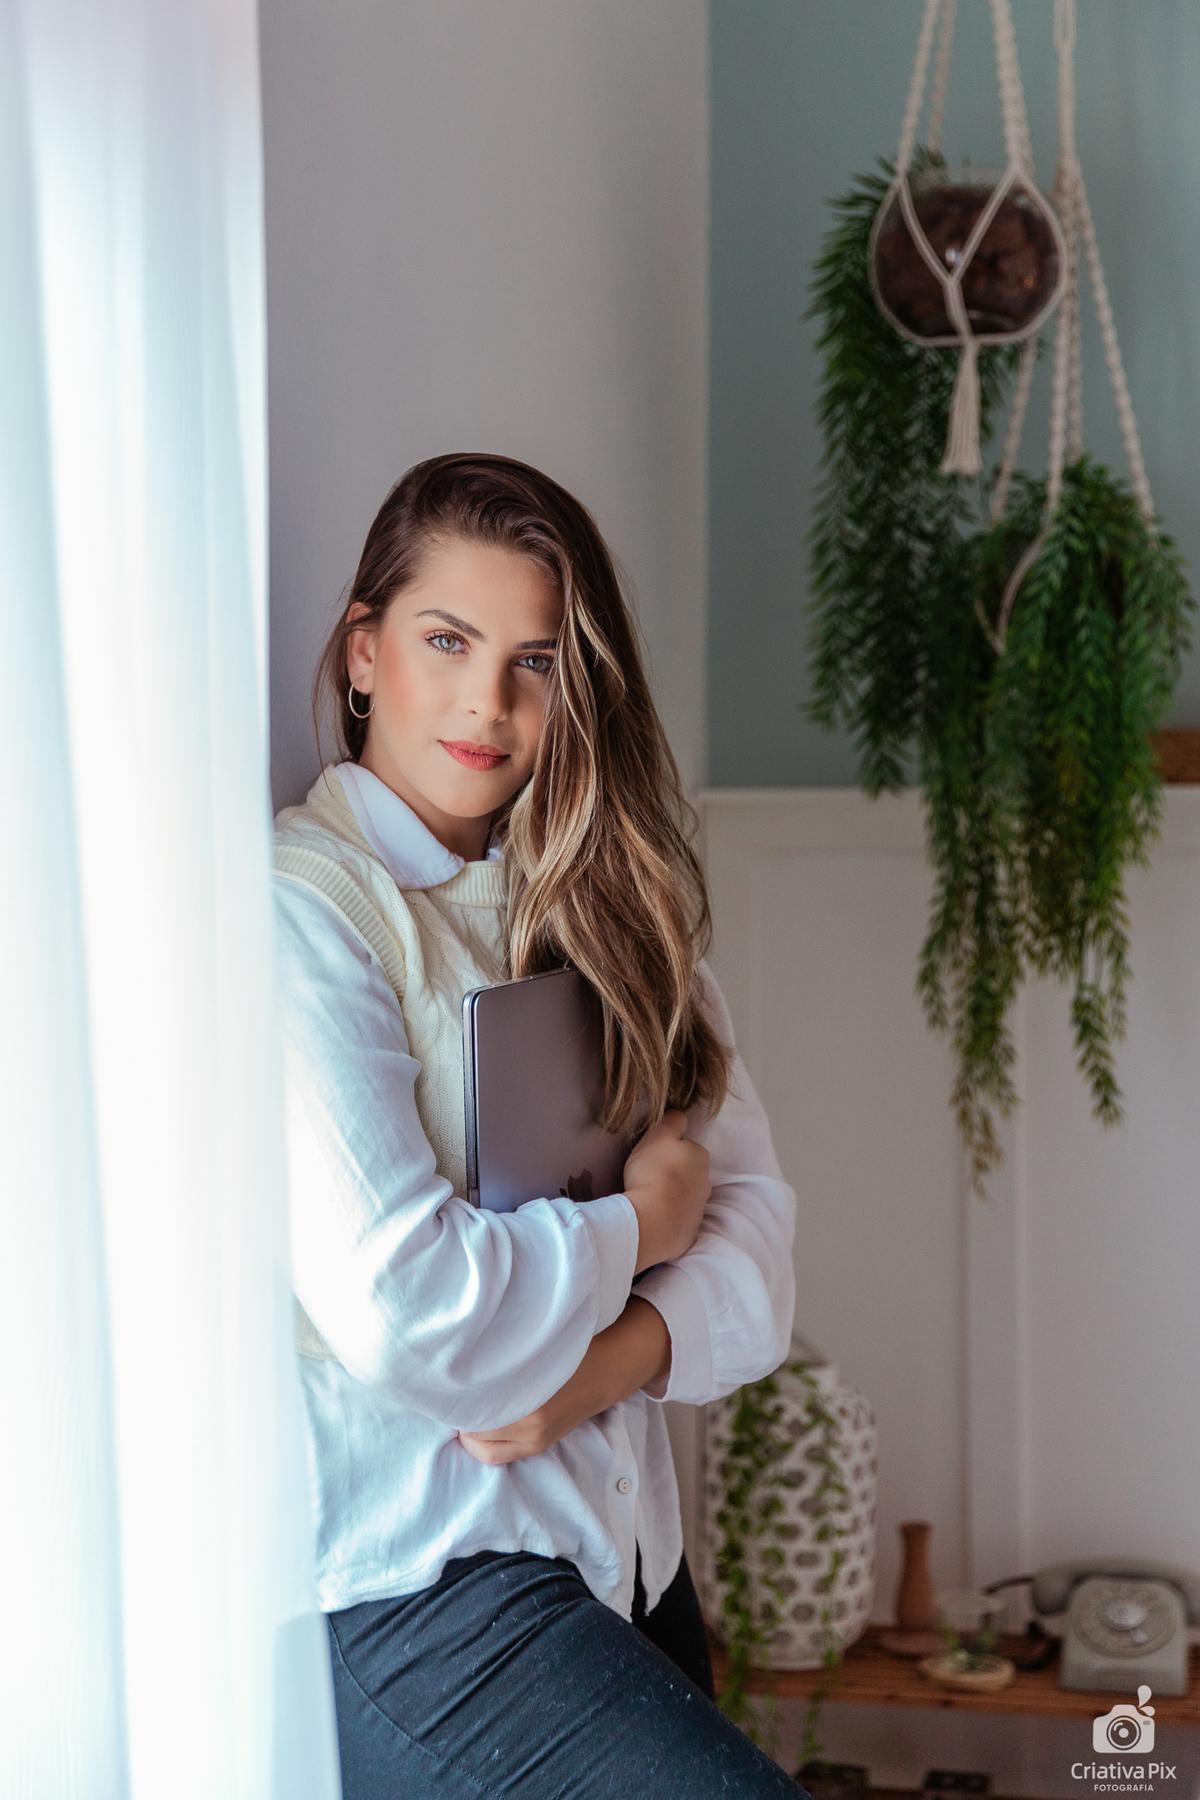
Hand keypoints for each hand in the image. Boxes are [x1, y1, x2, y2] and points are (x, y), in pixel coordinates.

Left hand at [458, 1297, 670, 1465]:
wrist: (603, 1372)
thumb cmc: (563, 1351)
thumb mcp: (533, 1347)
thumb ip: (500, 1358)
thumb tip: (458, 1362)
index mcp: (530, 1397)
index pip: (474, 1407)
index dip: (456, 1395)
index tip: (446, 1382)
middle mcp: (531, 1424)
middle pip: (472, 1428)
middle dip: (459, 1412)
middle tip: (451, 1393)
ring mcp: (534, 1440)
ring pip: (481, 1446)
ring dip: (469, 1428)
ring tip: (465, 1407)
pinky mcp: (538, 1448)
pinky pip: (495, 1456)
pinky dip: (481, 1442)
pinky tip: (477, 1423)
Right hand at [622, 1110, 710, 1273]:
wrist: (651, 1221)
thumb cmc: (653, 1172)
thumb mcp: (659, 1134)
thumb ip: (672, 1121)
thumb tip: (680, 1115)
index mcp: (700, 1157)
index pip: (686, 1147)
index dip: (668, 1150)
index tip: (653, 1156)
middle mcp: (706, 1183)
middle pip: (688, 1173)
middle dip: (673, 1174)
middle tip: (648, 1177)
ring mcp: (698, 1210)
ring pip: (685, 1197)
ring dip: (671, 1197)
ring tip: (648, 1199)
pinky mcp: (689, 1233)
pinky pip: (678, 1221)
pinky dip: (668, 1219)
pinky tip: (653, 1218)